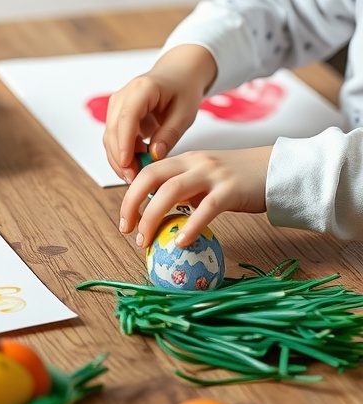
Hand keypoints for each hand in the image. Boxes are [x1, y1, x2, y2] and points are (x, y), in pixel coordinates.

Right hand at [103, 44, 216, 182]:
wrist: (177, 75)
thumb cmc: (183, 90)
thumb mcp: (185, 112)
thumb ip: (170, 133)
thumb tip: (154, 155)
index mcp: (143, 89)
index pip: (127, 117)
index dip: (124, 142)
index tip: (127, 164)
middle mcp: (123, 95)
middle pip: (113, 130)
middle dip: (120, 157)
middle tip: (135, 180)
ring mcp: (117, 105)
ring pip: (109, 137)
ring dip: (119, 159)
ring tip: (137, 177)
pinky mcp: (116, 115)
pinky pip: (114, 138)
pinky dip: (122, 154)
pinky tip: (135, 166)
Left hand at [118, 145, 272, 247]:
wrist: (277, 170)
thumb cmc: (239, 180)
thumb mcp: (206, 179)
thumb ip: (184, 190)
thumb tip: (159, 214)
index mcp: (185, 160)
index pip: (148, 172)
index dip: (131, 195)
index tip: (125, 220)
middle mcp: (195, 163)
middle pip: (152, 177)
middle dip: (133, 203)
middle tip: (127, 230)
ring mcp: (213, 174)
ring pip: (171, 191)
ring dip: (153, 216)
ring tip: (146, 240)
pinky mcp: (231, 190)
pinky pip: (206, 208)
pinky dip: (190, 226)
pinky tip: (181, 243)